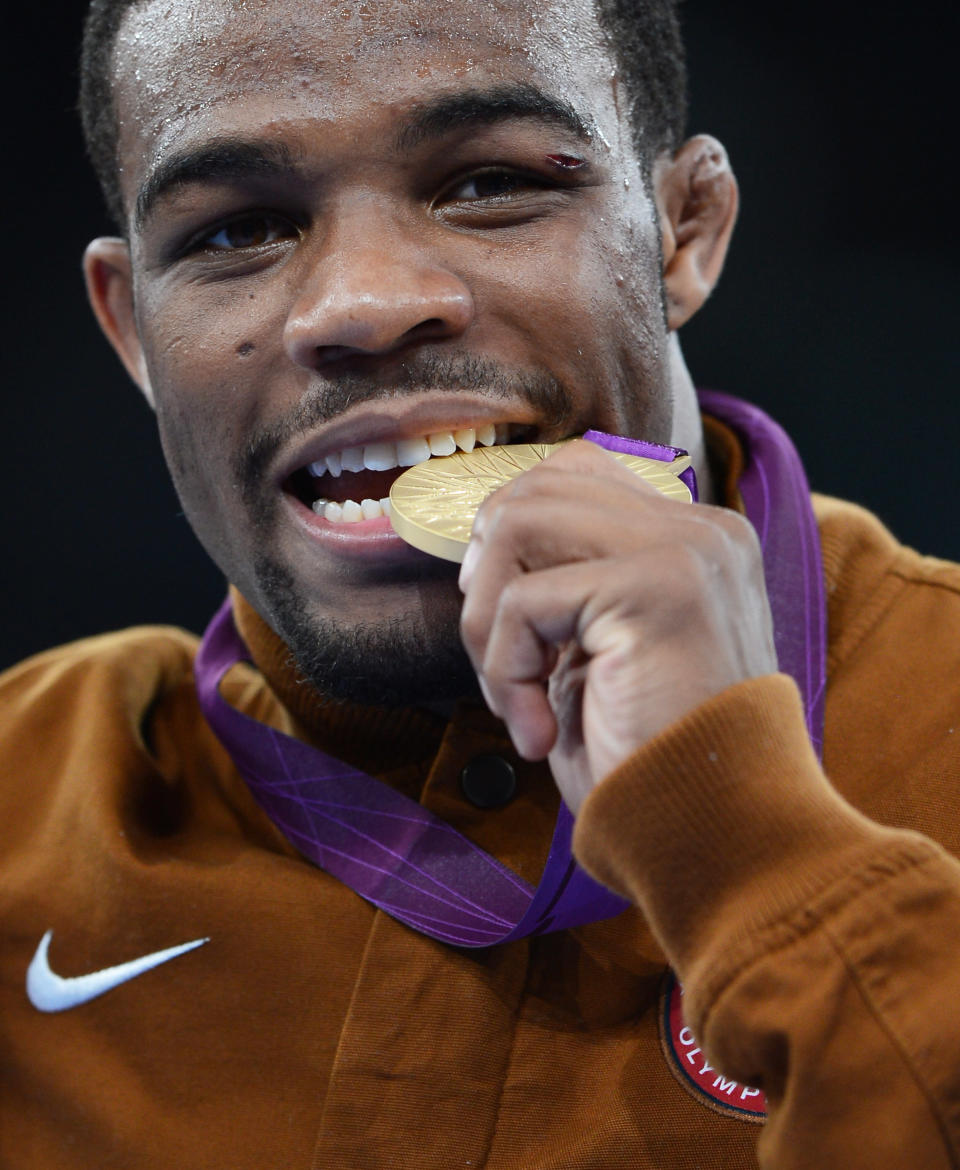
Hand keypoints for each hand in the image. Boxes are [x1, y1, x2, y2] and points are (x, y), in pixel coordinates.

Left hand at [457, 439, 776, 813]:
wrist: (713, 839)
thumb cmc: (648, 757)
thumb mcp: (600, 648)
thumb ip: (567, 578)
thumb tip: (483, 535)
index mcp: (695, 537)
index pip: (574, 471)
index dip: (511, 536)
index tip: (503, 619)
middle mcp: (701, 528)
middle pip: (536, 486)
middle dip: (488, 576)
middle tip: (505, 663)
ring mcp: (687, 549)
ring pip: (519, 522)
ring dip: (488, 621)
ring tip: (518, 696)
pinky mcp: (657, 586)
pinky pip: (522, 600)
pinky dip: (504, 671)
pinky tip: (539, 731)